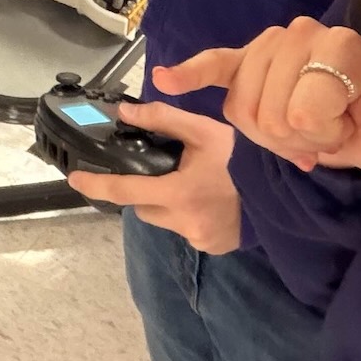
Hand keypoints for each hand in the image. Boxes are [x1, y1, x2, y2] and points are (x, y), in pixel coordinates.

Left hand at [66, 101, 241, 251]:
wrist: (285, 192)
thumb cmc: (244, 158)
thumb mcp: (205, 130)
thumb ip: (163, 119)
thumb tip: (124, 113)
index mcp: (179, 194)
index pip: (125, 190)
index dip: (97, 184)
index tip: (75, 179)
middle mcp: (184, 222)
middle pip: (144, 207)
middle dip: (146, 190)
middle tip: (166, 171)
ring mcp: (198, 239)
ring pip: (163, 219)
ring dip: (167, 203)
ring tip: (191, 183)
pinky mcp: (210, 247)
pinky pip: (184, 230)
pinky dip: (187, 215)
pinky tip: (207, 200)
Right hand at [158, 17, 360, 174]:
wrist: (359, 113)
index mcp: (339, 46)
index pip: (303, 111)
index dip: (321, 137)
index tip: (344, 135)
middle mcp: (302, 32)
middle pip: (269, 112)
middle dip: (293, 139)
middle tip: (319, 140)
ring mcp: (269, 41)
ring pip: (242, 106)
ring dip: (265, 132)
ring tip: (295, 132)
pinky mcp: (245, 54)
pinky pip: (214, 63)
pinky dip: (190, 72)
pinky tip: (165, 79)